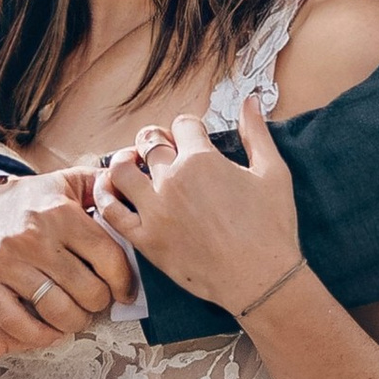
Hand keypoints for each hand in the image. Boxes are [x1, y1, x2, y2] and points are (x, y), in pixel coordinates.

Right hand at [0, 167, 137, 332]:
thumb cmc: (27, 203)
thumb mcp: (63, 183)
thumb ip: (101, 182)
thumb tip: (133, 175)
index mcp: (59, 212)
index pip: (108, 256)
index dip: (124, 281)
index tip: (124, 291)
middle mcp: (33, 236)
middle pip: (87, 289)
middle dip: (99, 303)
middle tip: (97, 302)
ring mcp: (5, 262)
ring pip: (57, 310)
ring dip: (75, 321)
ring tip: (77, 316)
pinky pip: (18, 323)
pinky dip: (40, 335)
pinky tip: (50, 330)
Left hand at [91, 97, 300, 317]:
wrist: (261, 279)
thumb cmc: (271, 228)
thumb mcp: (273, 172)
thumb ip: (257, 132)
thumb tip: (250, 100)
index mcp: (202, 159)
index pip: (182, 124)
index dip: (189, 128)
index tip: (193, 138)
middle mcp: (173, 179)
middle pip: (149, 141)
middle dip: (155, 139)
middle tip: (161, 149)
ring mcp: (155, 210)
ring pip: (121, 170)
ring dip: (125, 160)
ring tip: (133, 164)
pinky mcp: (146, 239)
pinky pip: (111, 211)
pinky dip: (105, 195)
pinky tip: (111, 190)